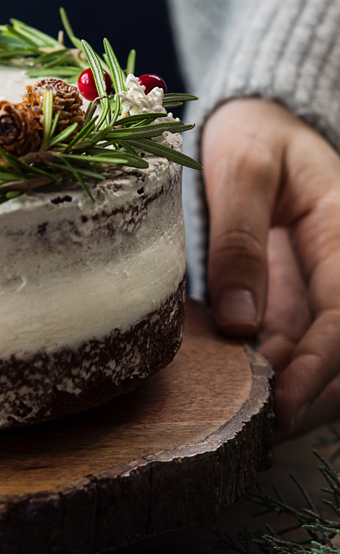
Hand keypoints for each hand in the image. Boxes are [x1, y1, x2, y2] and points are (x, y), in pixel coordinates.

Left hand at [203, 98, 339, 439]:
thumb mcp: (242, 167)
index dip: (321, 369)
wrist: (260, 121)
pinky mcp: (298, 299)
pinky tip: (229, 389)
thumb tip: (240, 323)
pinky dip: (271, 373)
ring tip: (236, 421)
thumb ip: (239, 237)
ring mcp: (323, 289)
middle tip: (252, 432)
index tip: (284, 407)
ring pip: (324, 359)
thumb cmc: (253, 133)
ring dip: (290, 394)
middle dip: (310, 399)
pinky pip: (294, 346)